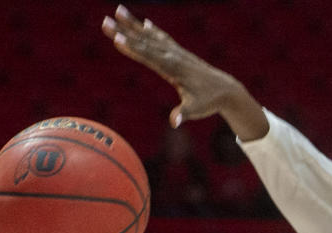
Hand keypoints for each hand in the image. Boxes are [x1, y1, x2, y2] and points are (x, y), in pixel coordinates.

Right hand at [101, 5, 267, 139]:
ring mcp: (177, 52)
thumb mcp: (196, 110)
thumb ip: (183, 114)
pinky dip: (153, 31)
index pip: (148, 56)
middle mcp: (173, 56)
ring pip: (151, 36)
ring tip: (118, 10)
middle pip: (144, 42)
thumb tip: (174, 123)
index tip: (117, 39)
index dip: (132, 48)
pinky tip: (145, 23)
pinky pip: (163, 39)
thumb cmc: (209, 102)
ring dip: (134, 24)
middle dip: (124, 32)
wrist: (226, 90)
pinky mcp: (180, 53)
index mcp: (173, 68)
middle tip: (105, 22)